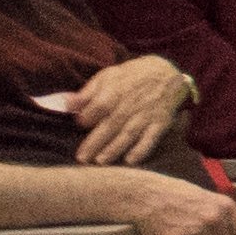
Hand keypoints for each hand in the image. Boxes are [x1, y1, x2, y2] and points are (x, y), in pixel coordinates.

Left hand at [65, 56, 196, 167]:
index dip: (86, 118)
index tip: (79, 125)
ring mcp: (147, 115)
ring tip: (100, 161)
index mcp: (116, 90)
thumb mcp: (108, 76)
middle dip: (95, 142)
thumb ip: (87, 92)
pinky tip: (130, 161)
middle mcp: (131, 104)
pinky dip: (142, 150)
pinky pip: (151, 138)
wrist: (169, 73)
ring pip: (128, 134)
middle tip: (82, 158)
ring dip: (114, 149)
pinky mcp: (161, 123)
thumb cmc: (132, 76)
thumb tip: (66, 105)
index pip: (97, 107)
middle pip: (110, 125)